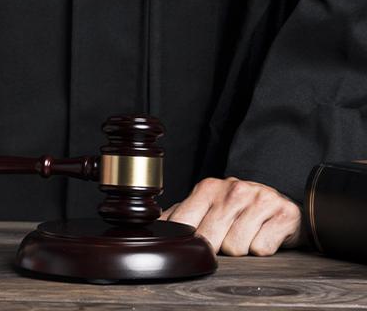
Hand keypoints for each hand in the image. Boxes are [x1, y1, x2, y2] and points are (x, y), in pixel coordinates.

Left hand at [160, 177, 301, 255]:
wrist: (281, 207)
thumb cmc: (238, 211)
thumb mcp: (207, 208)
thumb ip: (180, 217)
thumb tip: (152, 230)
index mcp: (208, 188)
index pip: (184, 224)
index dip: (188, 241)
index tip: (195, 242)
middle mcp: (235, 190)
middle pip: (209, 241)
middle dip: (217, 247)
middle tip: (227, 237)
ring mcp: (260, 200)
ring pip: (235, 247)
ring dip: (241, 248)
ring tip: (247, 234)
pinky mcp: (284, 214)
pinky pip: (261, 249)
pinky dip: (262, 249)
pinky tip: (263, 235)